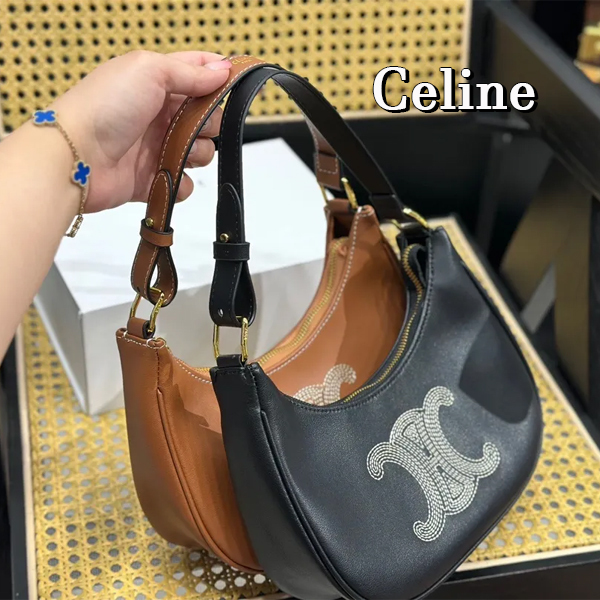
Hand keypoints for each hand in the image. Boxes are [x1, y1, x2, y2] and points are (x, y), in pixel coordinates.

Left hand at [51, 50, 231, 212]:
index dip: (218, 76)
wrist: (76, 156)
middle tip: (195, 124)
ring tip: (178, 152)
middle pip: (206, 118)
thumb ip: (189, 71)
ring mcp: (155, 147)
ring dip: (197, 153)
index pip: (196, 73)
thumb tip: (221, 70)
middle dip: (209, 123)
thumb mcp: (149, 70)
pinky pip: (182, 184)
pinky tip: (167, 175)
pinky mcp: (151, 178)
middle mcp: (158, 114)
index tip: (232, 84)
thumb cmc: (103, 107)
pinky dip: (180, 183)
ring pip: (200, 152)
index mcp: (156, 83)